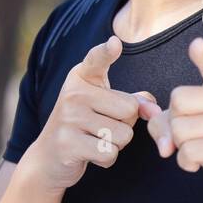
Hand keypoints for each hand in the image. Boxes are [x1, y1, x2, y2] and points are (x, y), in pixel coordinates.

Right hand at [19, 35, 153, 193]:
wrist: (48, 159)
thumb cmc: (85, 127)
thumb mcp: (106, 107)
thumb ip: (134, 102)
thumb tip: (154, 109)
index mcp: (82, 78)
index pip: (96, 60)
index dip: (106, 52)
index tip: (115, 43)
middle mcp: (73, 94)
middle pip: (129, 108)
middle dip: (125, 124)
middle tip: (102, 127)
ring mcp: (68, 118)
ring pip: (123, 134)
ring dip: (116, 144)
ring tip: (94, 140)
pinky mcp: (68, 144)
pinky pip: (110, 153)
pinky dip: (107, 159)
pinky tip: (89, 153)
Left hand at [140, 36, 202, 202]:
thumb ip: (173, 115)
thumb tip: (148, 117)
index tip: (197, 45)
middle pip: (178, 99)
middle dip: (174, 122)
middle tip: (192, 136)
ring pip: (179, 128)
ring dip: (180, 146)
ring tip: (201, 150)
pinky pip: (188, 151)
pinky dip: (186, 163)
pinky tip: (200, 164)